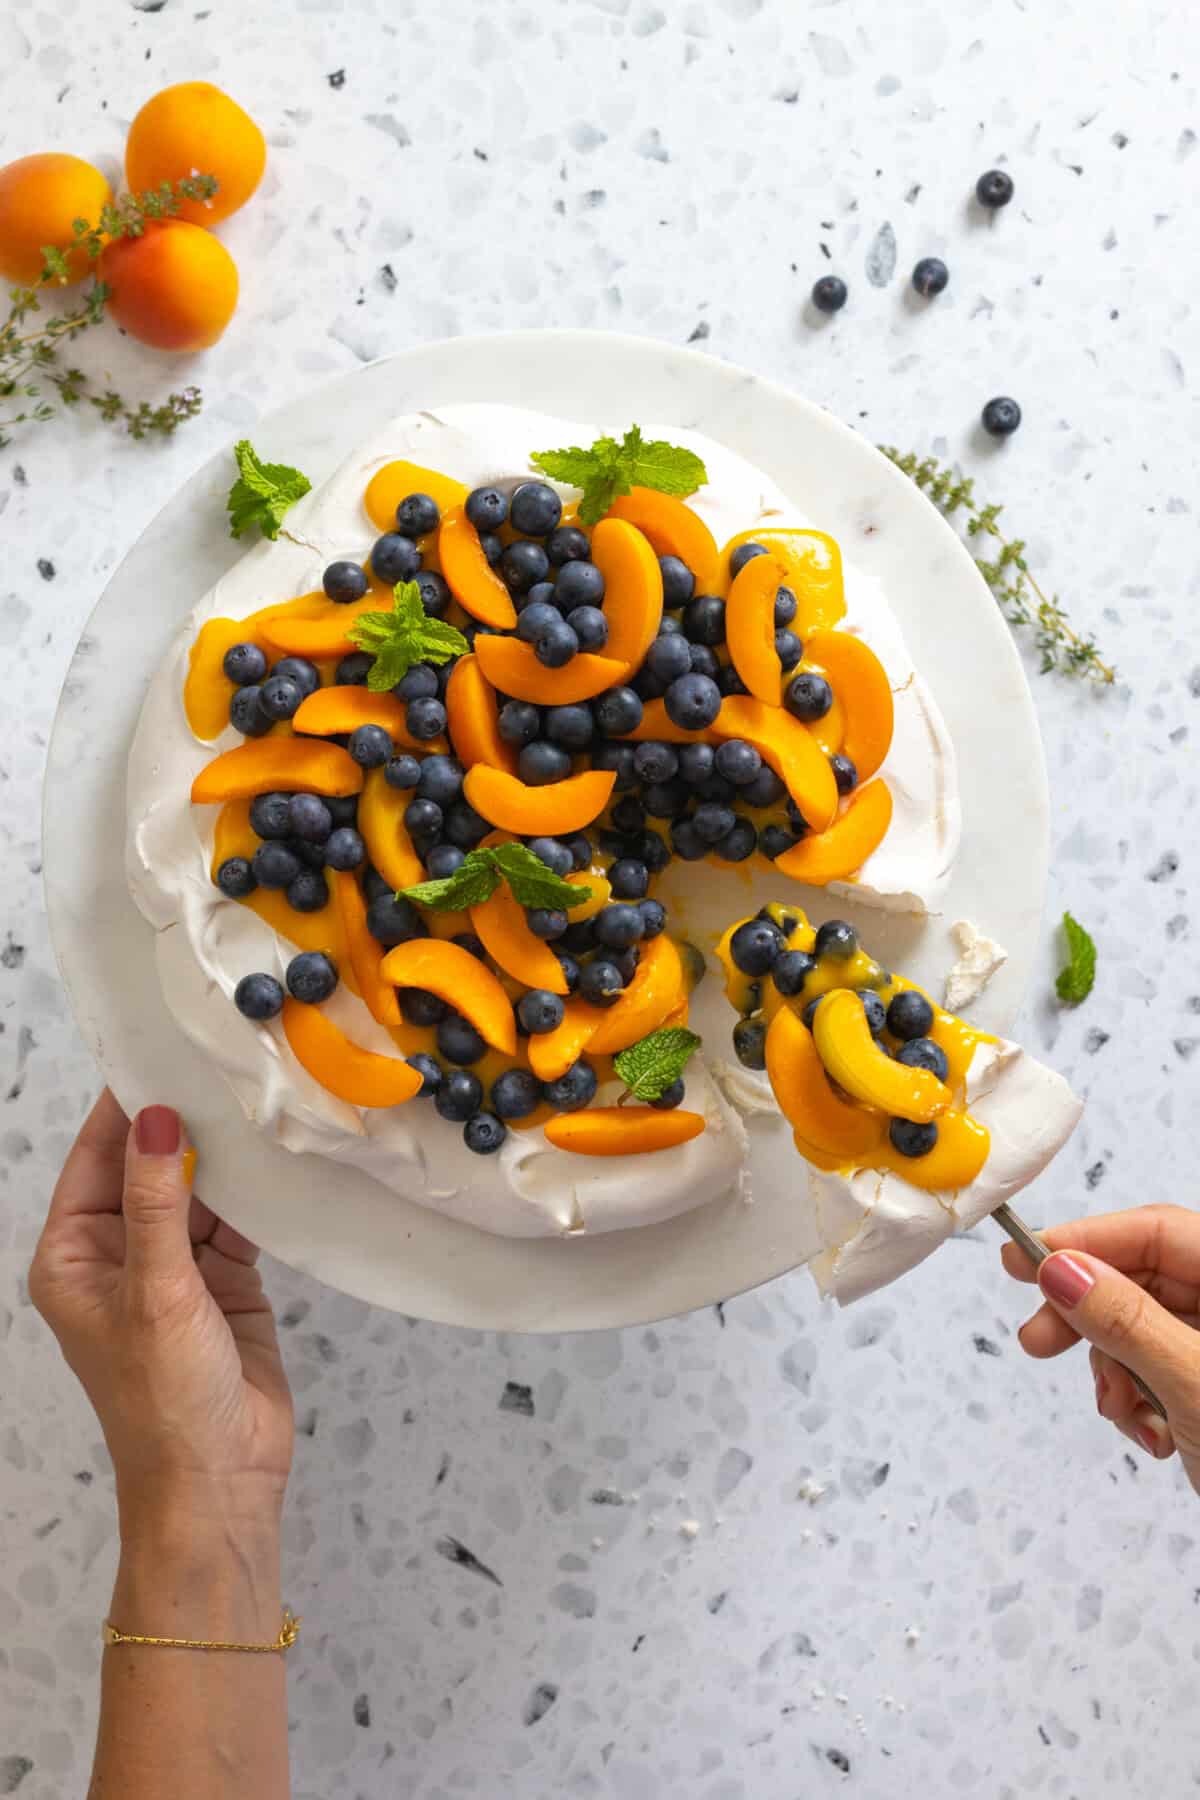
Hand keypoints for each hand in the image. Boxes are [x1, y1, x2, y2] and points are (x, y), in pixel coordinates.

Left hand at [30, 1091, 293, 1539]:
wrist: (220, 1482)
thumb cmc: (164, 1399)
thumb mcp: (156, 1292)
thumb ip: (157, 1202)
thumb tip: (156, 1118)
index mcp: (74, 1256)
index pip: (96, 1160)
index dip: (125, 1107)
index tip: (159, 1048)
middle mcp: (119, 1254)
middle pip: (148, 1168)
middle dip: (180, 1123)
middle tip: (222, 1060)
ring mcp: (173, 1268)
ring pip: (196, 1190)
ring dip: (222, 1155)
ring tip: (256, 1094)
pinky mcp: (223, 1282)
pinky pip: (235, 1220)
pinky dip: (254, 1192)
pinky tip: (277, 1154)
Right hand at [1002, 1203, 1199, 1492]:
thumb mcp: (1194, 1385)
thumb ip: (1126, 1321)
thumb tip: (1061, 1268)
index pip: (1159, 1231)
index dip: (1088, 1240)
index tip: (1024, 1258)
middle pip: (1145, 1279)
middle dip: (1089, 1314)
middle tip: (1036, 1341)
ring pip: (1143, 1330)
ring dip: (1115, 1371)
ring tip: (1119, 1413)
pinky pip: (1157, 1371)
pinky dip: (1139, 1400)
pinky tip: (1151, 1437)